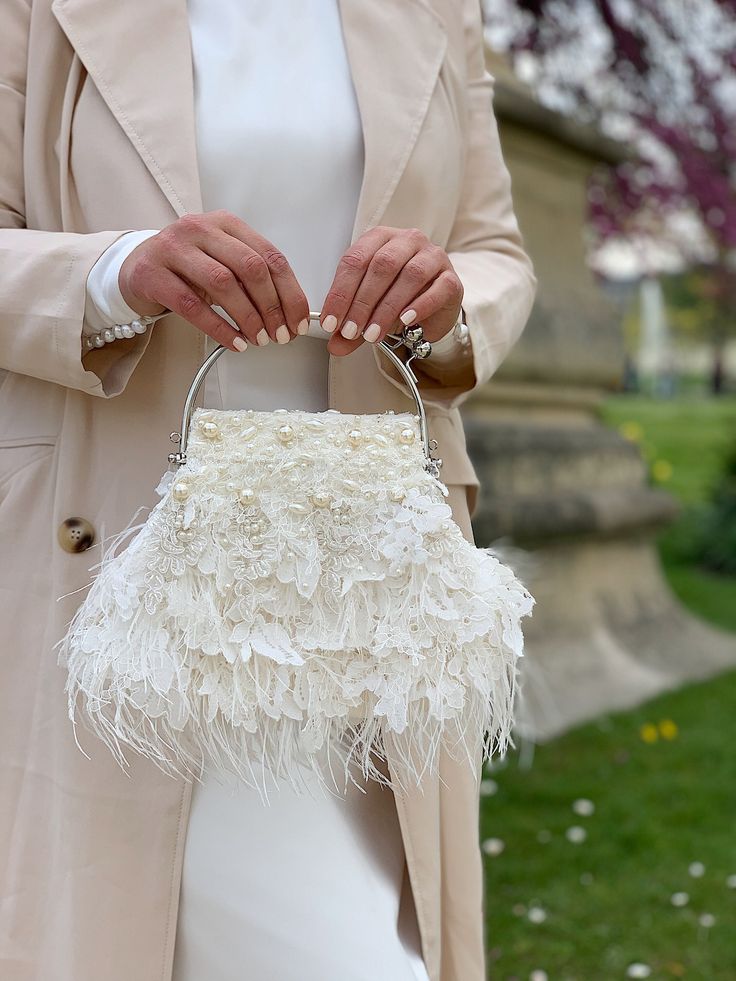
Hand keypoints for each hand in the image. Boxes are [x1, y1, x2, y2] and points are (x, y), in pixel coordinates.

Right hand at [118, 210, 309, 350]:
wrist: (136, 268)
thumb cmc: (188, 269)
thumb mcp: (223, 264)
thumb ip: (253, 279)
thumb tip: (289, 314)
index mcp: (226, 224)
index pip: (270, 256)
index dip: (290, 292)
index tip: (298, 321)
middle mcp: (201, 228)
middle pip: (250, 267)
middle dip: (272, 306)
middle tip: (280, 334)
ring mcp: (174, 248)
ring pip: (223, 283)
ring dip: (248, 317)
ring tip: (259, 340)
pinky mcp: (153, 274)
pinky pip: (192, 306)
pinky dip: (219, 328)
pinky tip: (235, 342)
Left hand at [319, 226, 462, 356]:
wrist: (432, 310)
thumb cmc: (397, 299)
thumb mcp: (367, 311)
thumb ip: (351, 325)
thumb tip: (336, 345)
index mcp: (380, 239)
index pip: (355, 260)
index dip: (340, 292)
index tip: (331, 321)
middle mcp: (407, 241)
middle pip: (382, 265)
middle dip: (362, 302)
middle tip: (351, 330)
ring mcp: (433, 256)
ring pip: (410, 274)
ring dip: (387, 308)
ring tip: (374, 333)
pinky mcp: (451, 279)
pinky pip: (438, 288)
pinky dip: (420, 306)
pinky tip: (406, 321)